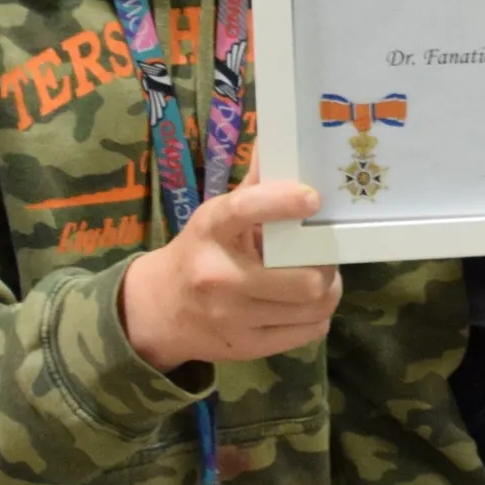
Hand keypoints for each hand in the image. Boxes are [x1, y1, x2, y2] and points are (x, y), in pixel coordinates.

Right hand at [119, 176, 341, 371]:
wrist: (156, 310)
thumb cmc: (199, 252)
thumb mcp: (215, 216)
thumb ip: (253, 186)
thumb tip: (280, 137)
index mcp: (211, 230)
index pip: (244, 210)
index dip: (282, 202)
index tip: (313, 199)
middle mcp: (219, 275)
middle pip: (302, 278)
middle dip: (325, 266)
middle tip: (324, 257)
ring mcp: (231, 317)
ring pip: (311, 306)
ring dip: (327, 291)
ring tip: (320, 279)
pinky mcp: (244, 347)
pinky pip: (307, 332)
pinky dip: (317, 317)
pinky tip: (307, 305)